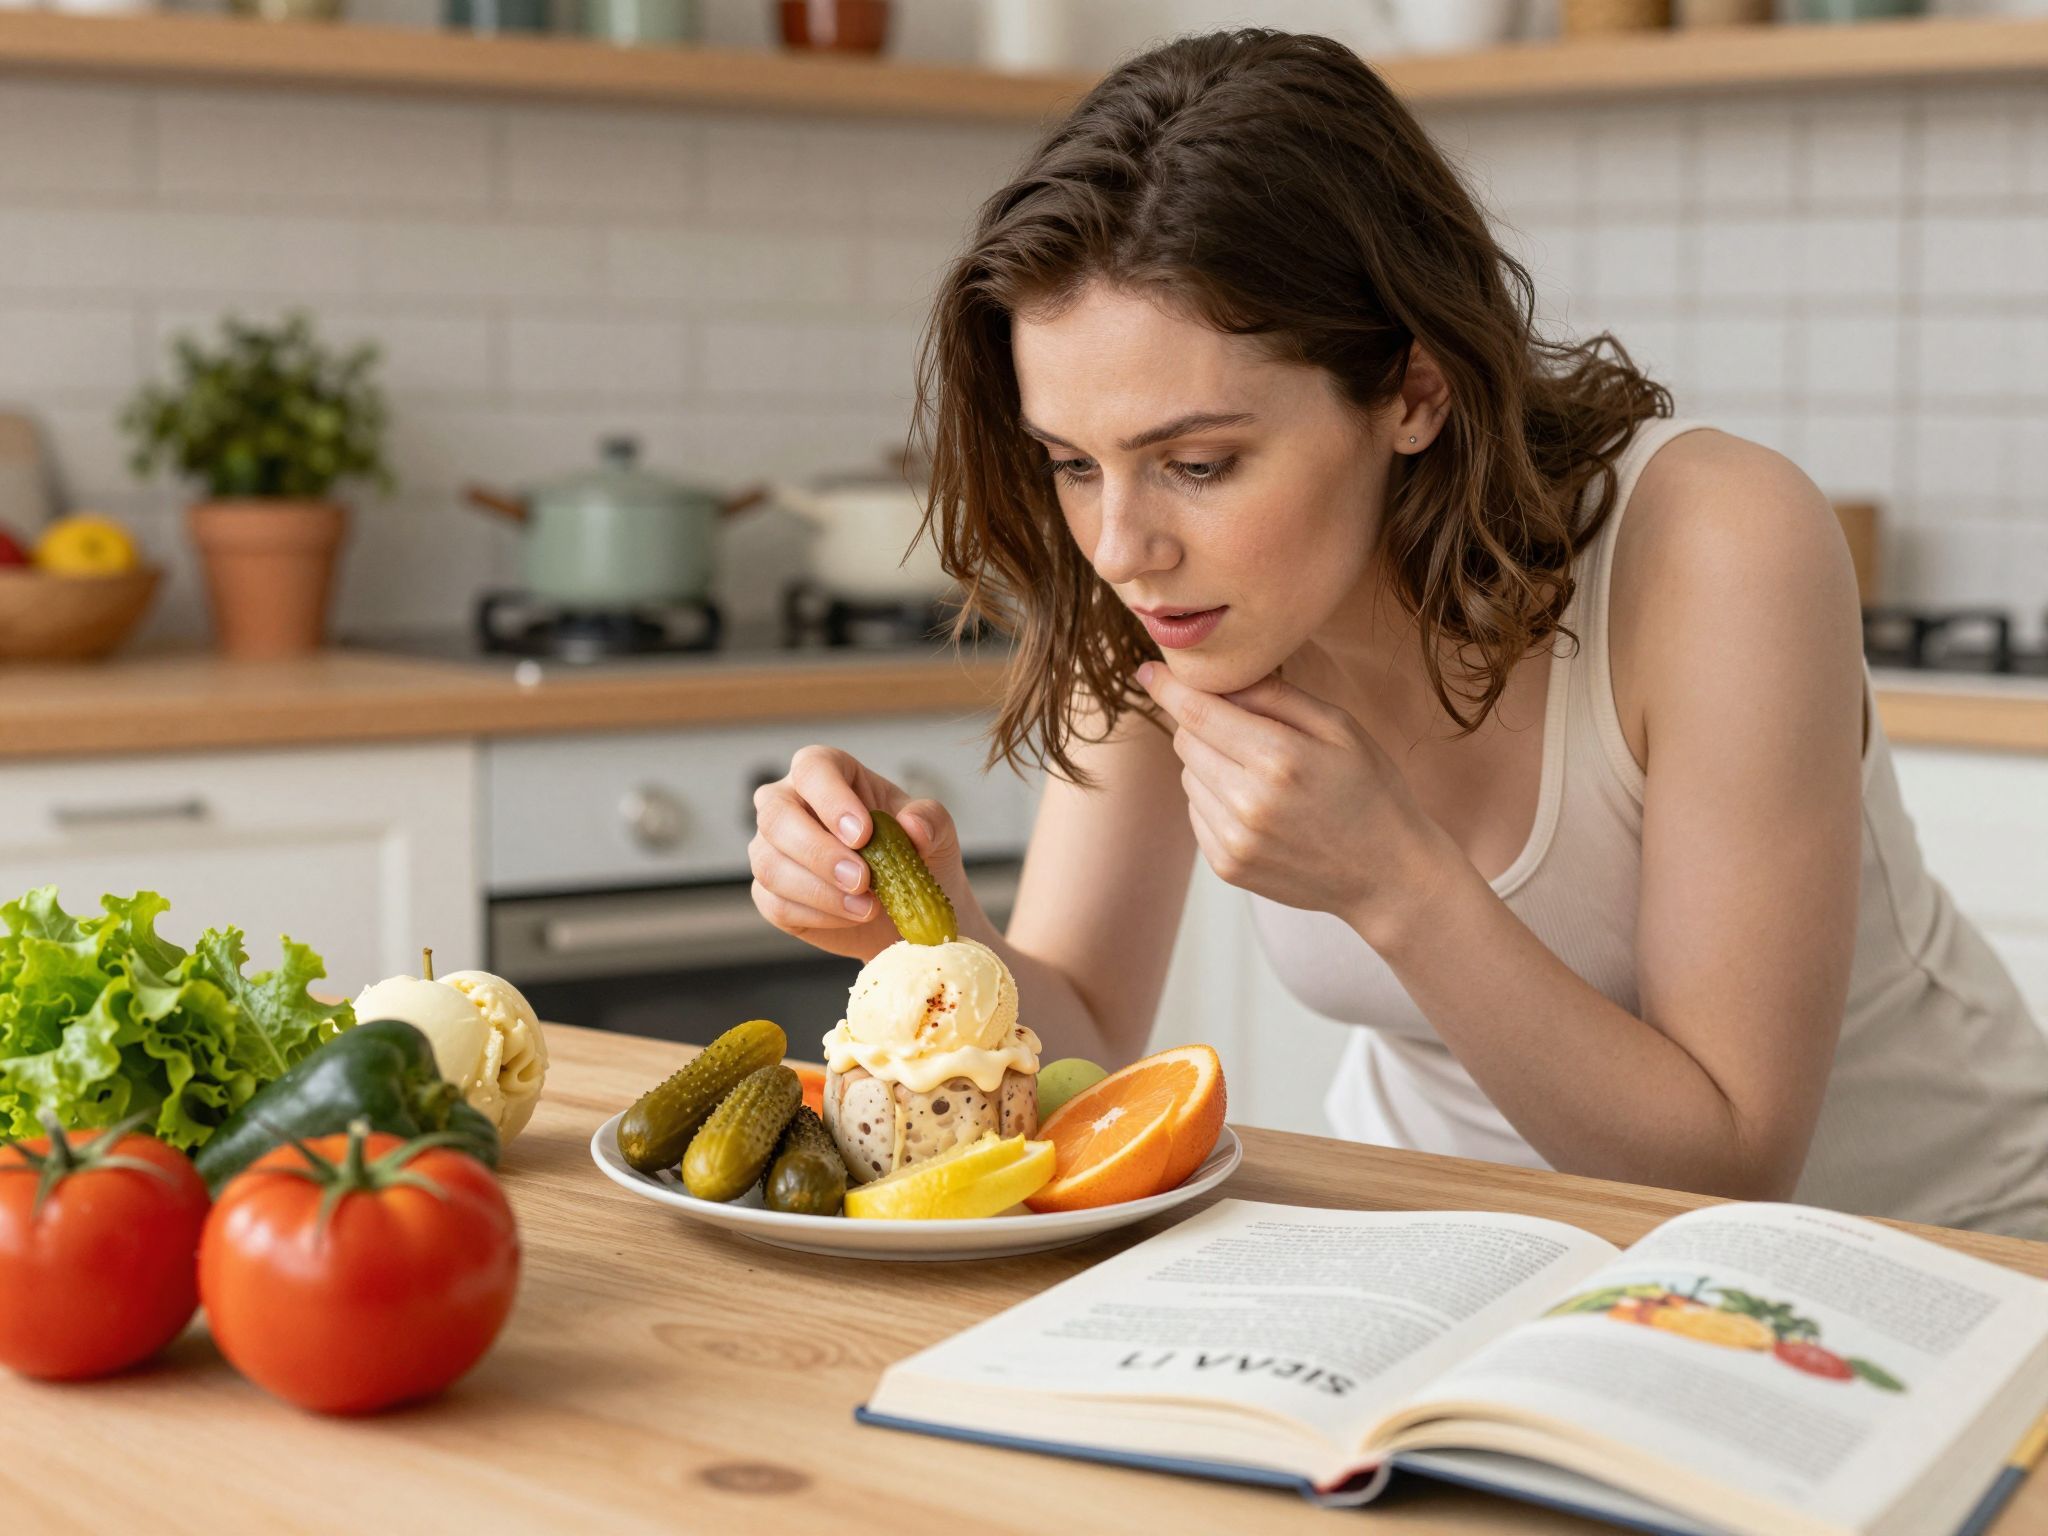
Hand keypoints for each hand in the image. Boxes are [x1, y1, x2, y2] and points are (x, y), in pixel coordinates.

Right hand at [749, 745, 977, 961]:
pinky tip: (851, 916)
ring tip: (867, 907)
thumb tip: (913, 825)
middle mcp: (789, 804)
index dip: (832, 799)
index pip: (812, 768)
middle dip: (819, 852)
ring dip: (820, 891)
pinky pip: (775, 904)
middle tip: (864, 880)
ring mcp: (772, 849)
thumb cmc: (917, 855)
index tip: (863, 834)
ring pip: (770, 864)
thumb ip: (930, 820)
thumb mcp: (937, 830)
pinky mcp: (770, 893)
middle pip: (776, 816)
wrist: (911, 908)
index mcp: (828, 773)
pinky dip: (817, 915)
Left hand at [1136, 662, 1445, 940]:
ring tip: (1261, 775)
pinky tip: (1258, 808)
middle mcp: (1249, 802)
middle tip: (1245, 730)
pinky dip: (1215, 801)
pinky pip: (1196, 813)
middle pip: (1185, 741)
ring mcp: (1234, 841)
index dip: (1168, 687)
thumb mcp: (1338, 726)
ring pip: (1187, 777)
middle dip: (1203, 724)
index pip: (1197, 712)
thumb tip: (1214, 676)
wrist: (1387, 875)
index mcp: (1279, 758)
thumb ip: (1274, 696)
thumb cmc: (1369, 788)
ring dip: (1210, 764)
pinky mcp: (1226, 867)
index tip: (1149, 669)